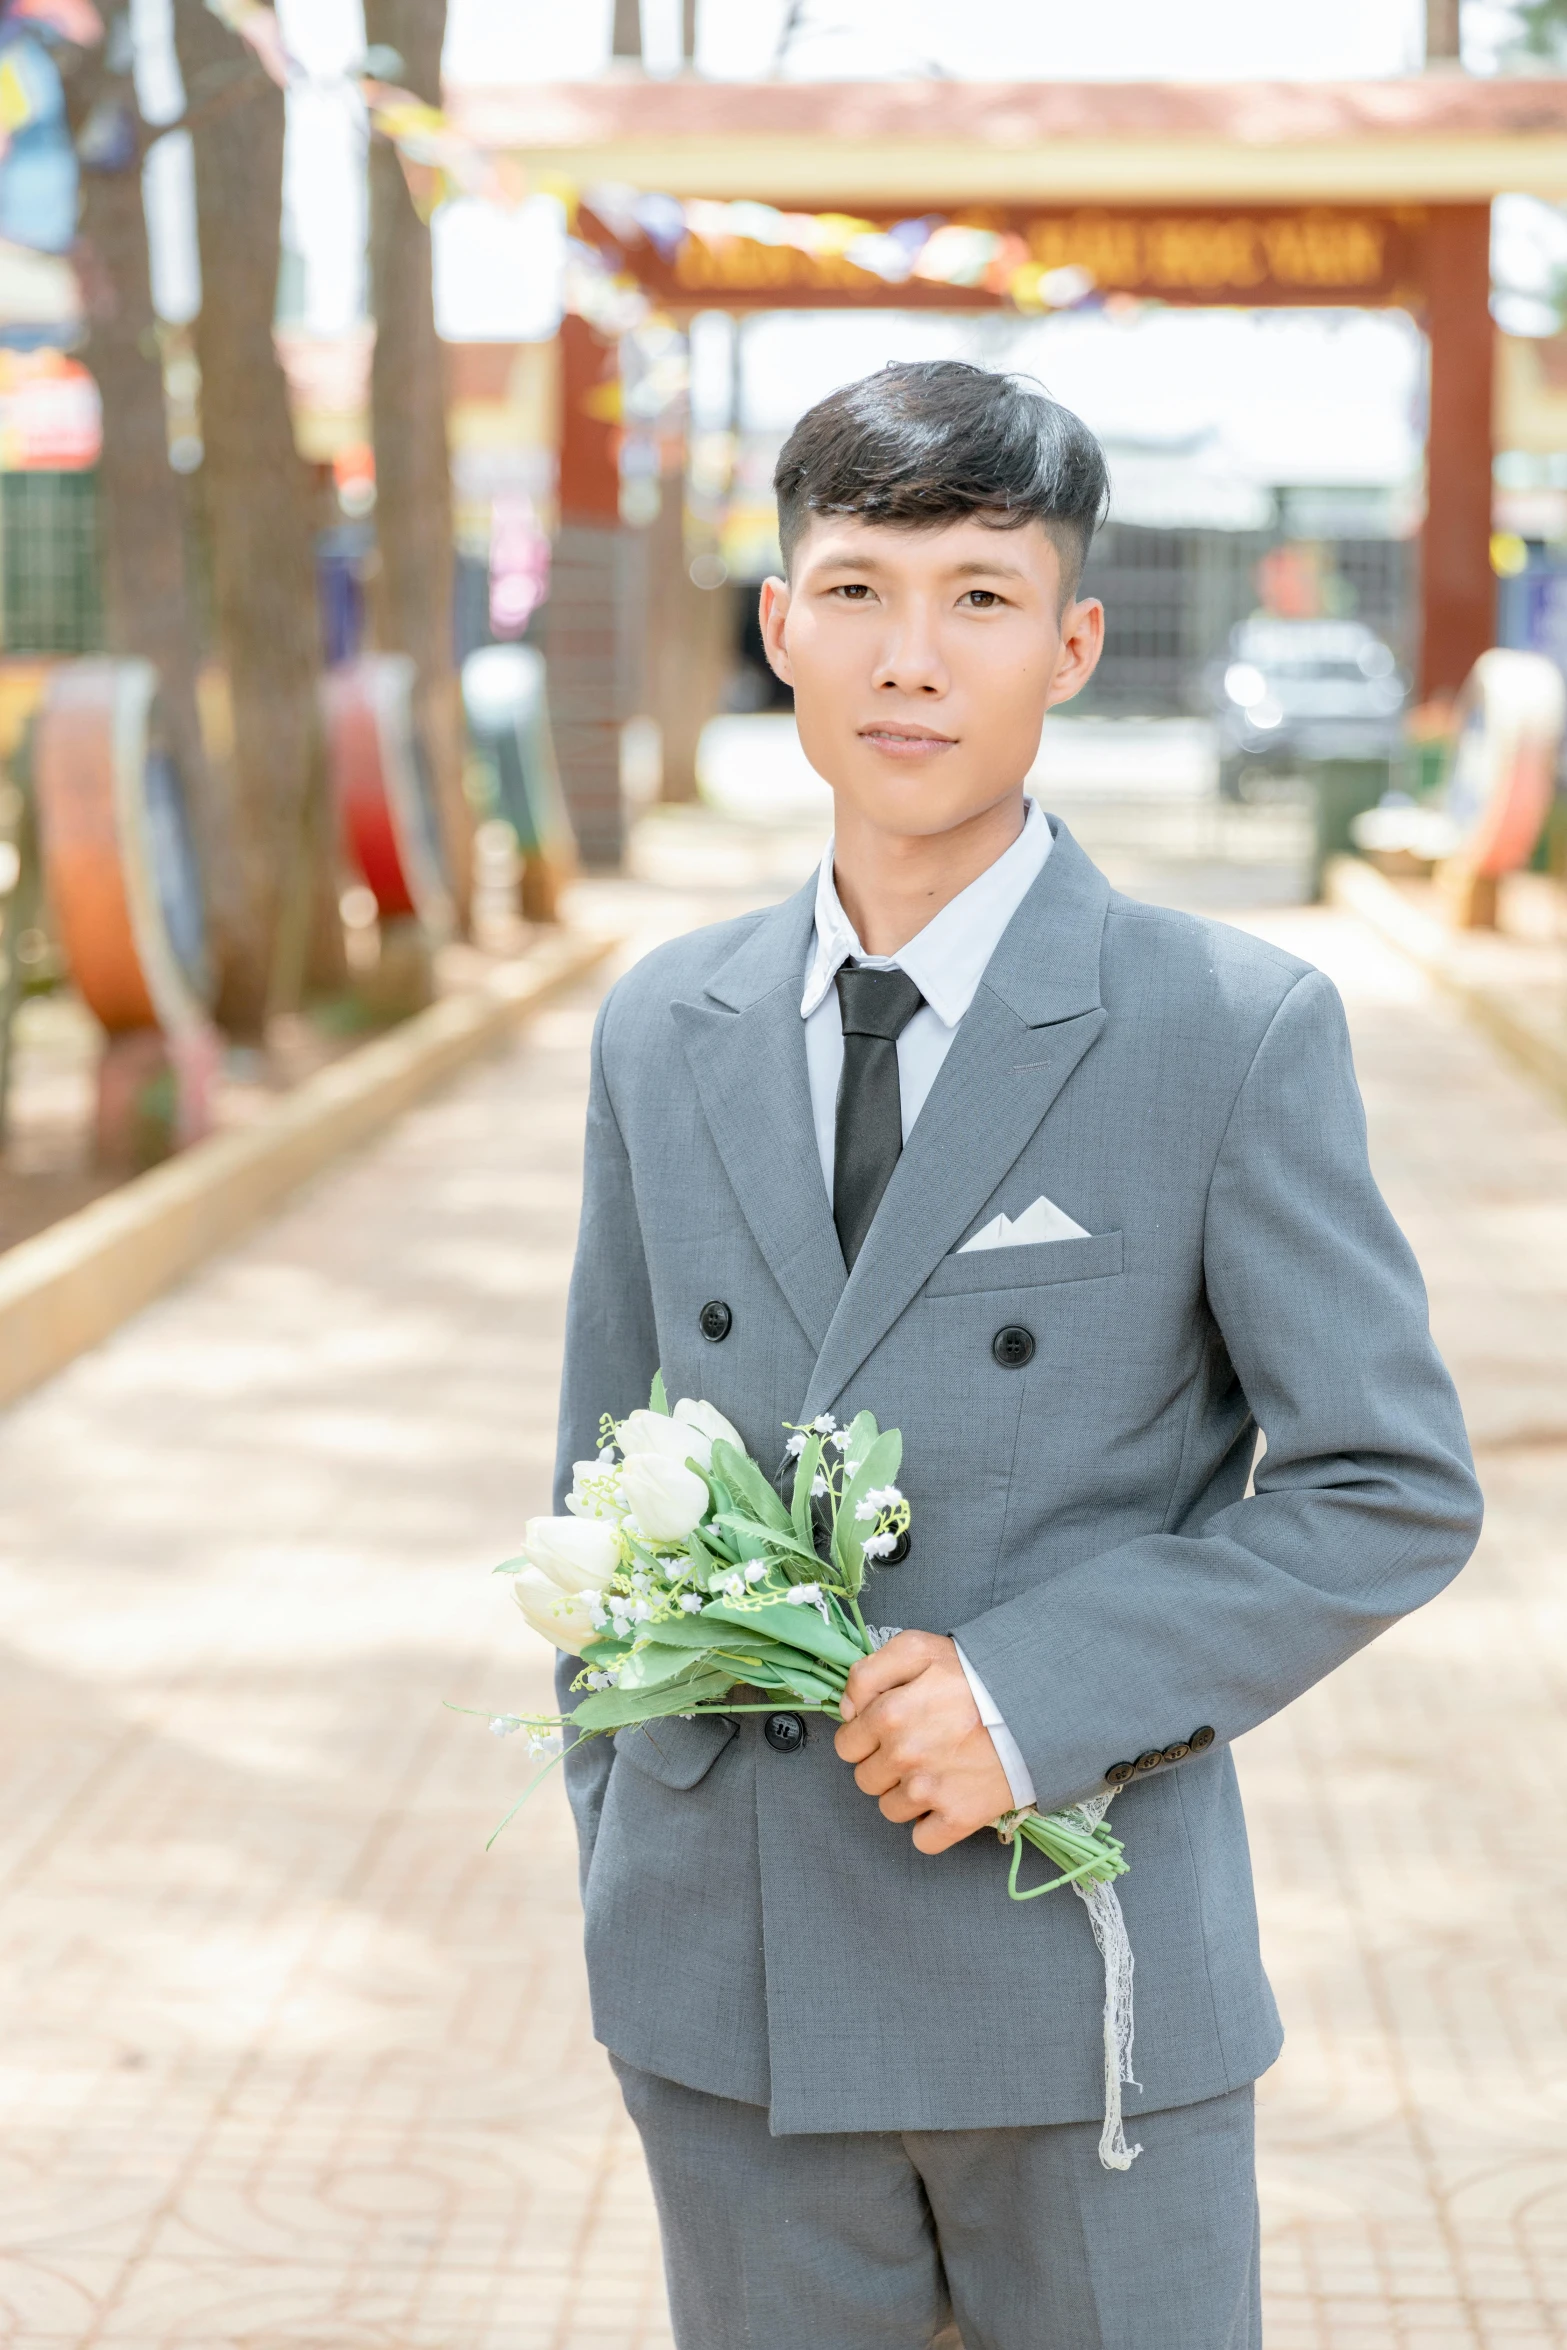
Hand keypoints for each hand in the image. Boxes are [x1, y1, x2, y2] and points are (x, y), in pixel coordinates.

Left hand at [833, 1631, 1015, 1853]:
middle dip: (884, 1765)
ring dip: (906, 1795)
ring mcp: (929, 1791)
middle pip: (865, 1780)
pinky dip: (931, 1826)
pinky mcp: (958, 1818)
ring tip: (936, 1769)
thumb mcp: (919, 1649)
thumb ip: (869, 1672)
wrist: (1039, 1705)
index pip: (847, 1744)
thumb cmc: (978, 1674)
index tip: (888, 1730)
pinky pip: (922, 1840)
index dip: (864, 1737)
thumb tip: (846, 1709)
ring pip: (890, 1810)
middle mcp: (902, 1756)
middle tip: (917, 1746)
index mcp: (888, 1714)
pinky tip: (947, 1798)